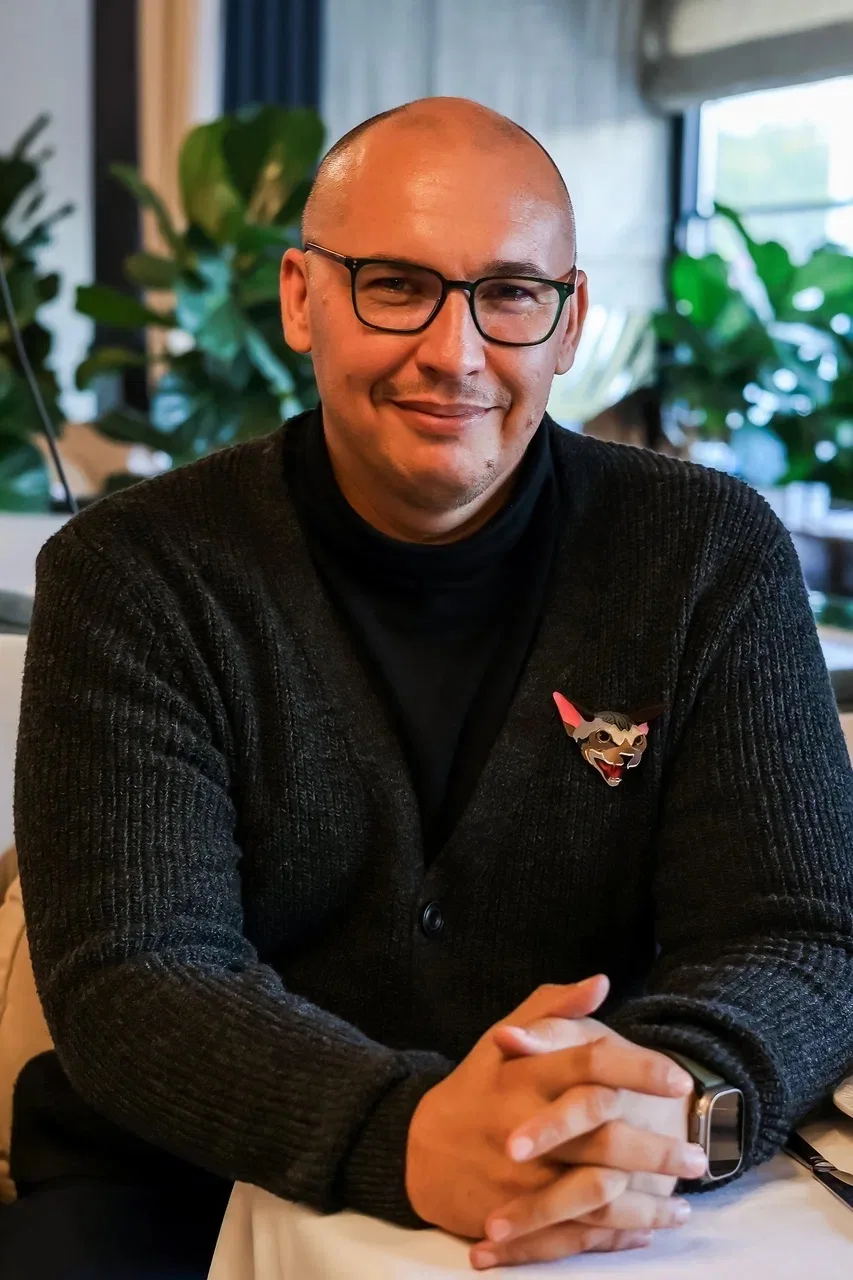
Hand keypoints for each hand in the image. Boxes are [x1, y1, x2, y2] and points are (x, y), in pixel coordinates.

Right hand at [405, 976, 697, 1253]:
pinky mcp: (520, 1221)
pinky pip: (580, 1234)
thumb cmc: (473, 1089)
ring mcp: (522, 1180)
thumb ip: (552, 1010)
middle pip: (601, 1136)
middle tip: (698, 1154)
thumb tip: (600, 982)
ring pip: (597, 1193)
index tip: (679, 1079)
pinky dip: (621, 1235)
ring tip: (686, 1198)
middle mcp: (525, 1128)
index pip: (589, 1065)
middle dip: (656, 1148)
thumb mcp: (501, 1040)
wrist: (420, 1152)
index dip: (638, 1068)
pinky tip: (652, 1227)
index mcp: (524, 1077)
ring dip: (648, 1199)